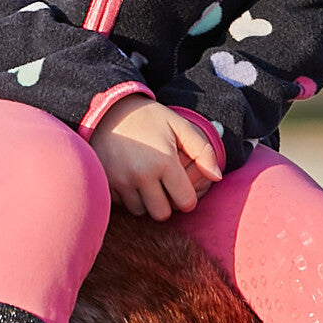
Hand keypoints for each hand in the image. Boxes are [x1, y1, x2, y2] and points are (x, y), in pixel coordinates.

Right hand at [89, 95, 221, 220]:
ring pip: (140, 211)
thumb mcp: (179, 125)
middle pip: (162, 214)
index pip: (185, 203)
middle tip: (164, 187)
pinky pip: (121, 204)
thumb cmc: (149, 117)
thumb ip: (203, 151)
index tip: (182, 186)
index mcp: (164, 162)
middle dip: (166, 204)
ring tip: (146, 181)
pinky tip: (130, 179)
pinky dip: (127, 197)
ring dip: (146, 202)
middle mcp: (141, 175)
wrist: (108, 108)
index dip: (187, 197)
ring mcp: (120, 180)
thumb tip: (217, 177)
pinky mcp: (106, 182)